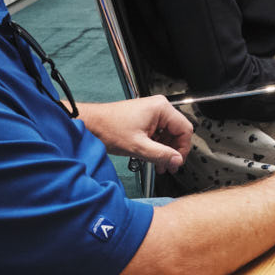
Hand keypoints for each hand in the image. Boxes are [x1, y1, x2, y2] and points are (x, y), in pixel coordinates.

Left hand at [77, 97, 191, 173]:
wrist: (90, 124)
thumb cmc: (109, 129)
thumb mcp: (138, 146)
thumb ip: (161, 155)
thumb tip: (177, 161)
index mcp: (162, 109)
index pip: (184, 129)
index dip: (183, 149)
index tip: (176, 163)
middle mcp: (159, 107)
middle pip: (176, 132)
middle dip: (172, 151)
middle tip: (167, 167)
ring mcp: (152, 112)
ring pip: (167, 134)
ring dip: (163, 150)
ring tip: (158, 165)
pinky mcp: (145, 118)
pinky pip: (157, 133)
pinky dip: (155, 145)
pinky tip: (150, 157)